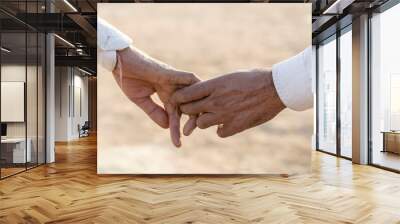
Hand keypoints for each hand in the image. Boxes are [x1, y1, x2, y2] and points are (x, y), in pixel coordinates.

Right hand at [113, 46, 198, 146]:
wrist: (121, 62)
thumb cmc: (129, 78)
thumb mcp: (141, 100)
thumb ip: (155, 112)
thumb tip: (167, 127)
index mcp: (167, 95)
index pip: (176, 115)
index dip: (177, 129)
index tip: (178, 145)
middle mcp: (174, 88)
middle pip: (189, 106)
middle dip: (191, 121)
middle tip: (187, 134)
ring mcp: (174, 80)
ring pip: (193, 95)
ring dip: (194, 110)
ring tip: (190, 127)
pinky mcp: (172, 73)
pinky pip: (189, 80)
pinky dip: (195, 90)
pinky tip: (198, 105)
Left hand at [171, 69, 285, 137]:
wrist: (275, 88)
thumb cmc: (254, 78)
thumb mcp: (231, 77)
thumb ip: (215, 87)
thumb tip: (204, 92)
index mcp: (215, 85)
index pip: (186, 94)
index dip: (180, 98)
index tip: (180, 100)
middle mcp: (216, 100)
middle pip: (190, 110)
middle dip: (189, 110)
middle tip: (194, 110)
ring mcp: (225, 115)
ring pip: (201, 124)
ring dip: (205, 121)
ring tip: (214, 116)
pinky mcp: (236, 126)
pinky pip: (220, 133)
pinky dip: (222, 130)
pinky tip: (228, 123)